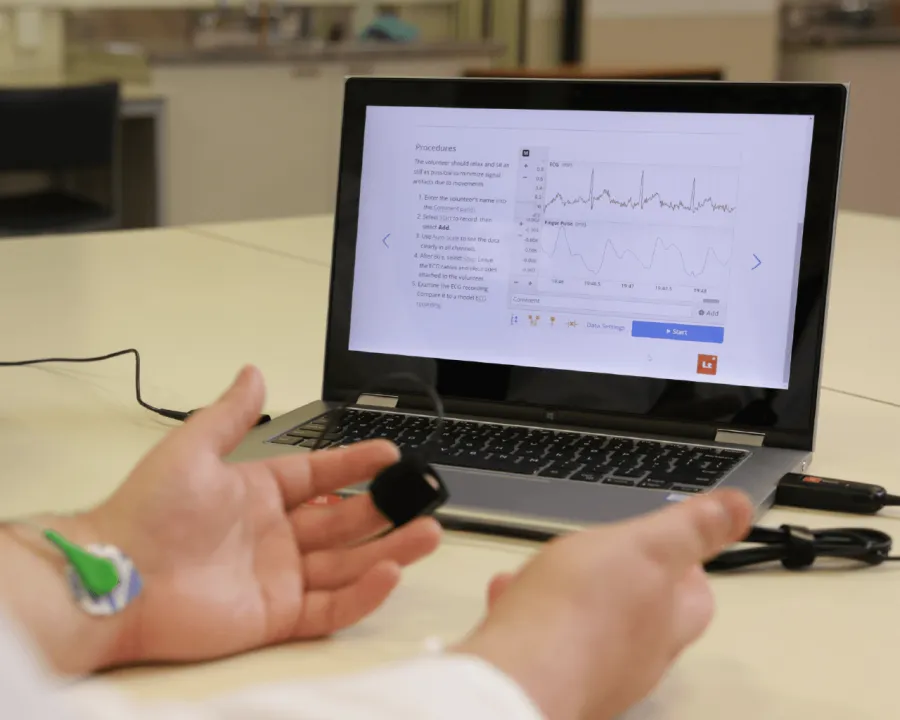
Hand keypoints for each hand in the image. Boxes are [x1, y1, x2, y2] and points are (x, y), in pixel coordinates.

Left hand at [85, 366, 440, 665]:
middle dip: (386, 507)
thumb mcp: (193, 448)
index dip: (356, 464)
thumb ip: (230, 413)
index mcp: (258, 493)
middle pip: (345, 521)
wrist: (117, 578)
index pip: (321, 475)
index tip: (390, 453)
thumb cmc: (148, 510)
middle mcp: (275, 534)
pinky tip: (389, 572)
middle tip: (422, 495)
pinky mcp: (278, 616)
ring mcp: (279, 576)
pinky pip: (331, 607)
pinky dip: (363, 594)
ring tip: (429, 532)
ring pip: (349, 563)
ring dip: (391, 548)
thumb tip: (254, 373)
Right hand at [457, 490, 752, 719]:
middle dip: (623, 581)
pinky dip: (532, 611)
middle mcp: (634, 658)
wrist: (518, 675)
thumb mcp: (646, 547)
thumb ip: (692, 529)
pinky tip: (509, 592)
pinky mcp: (548, 677)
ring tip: (545, 570)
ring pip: (589, 625)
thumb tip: (741, 508)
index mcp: (666, 626)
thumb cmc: (580, 613)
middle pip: (642, 614)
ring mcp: (591, 672)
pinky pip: (545, 637)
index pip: (695, 598)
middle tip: (604, 554)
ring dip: (570, 593)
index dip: (686, 567)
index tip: (672, 543)